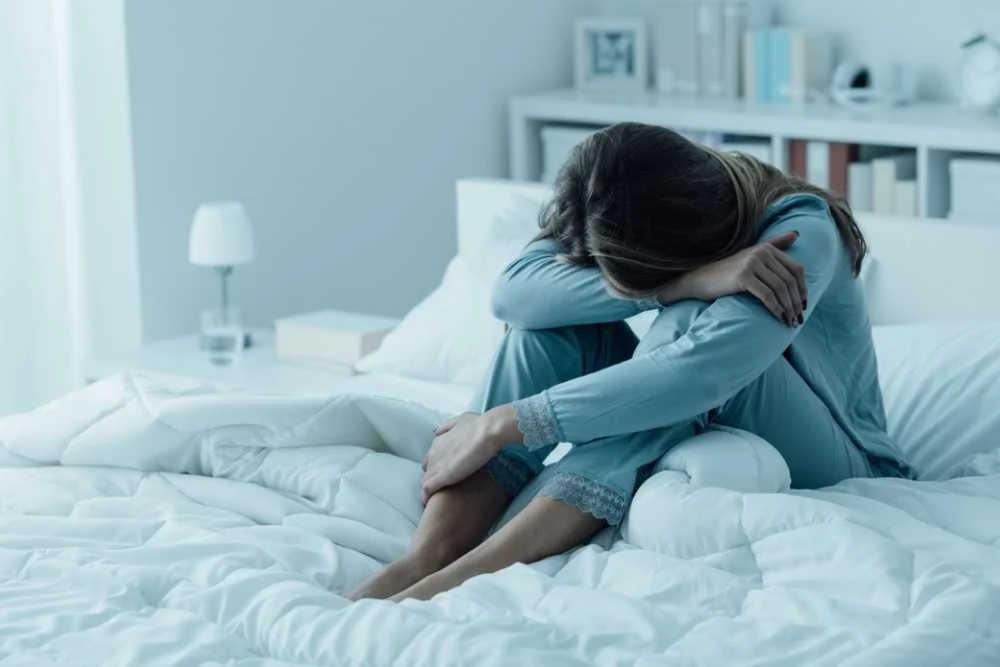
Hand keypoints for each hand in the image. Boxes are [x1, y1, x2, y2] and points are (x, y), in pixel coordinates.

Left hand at [421, 406, 519, 502]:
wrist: (487, 432)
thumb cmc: (479, 425)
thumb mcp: (461, 420)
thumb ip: (448, 426)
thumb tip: (437, 431)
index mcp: (438, 442)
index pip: (431, 458)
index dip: (437, 466)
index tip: (445, 473)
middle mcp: (433, 453)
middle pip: (426, 470)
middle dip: (433, 477)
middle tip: (444, 486)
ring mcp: (435, 466)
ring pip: (424, 481)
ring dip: (429, 488)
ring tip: (435, 499)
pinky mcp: (440, 477)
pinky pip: (426, 490)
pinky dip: (426, 497)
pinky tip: (428, 503)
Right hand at [658, 231, 806, 325]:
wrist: (699, 279)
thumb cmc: (727, 272)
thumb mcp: (751, 255)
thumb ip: (774, 244)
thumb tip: (796, 234)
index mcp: (767, 248)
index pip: (796, 269)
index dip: (803, 289)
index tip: (803, 305)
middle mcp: (761, 253)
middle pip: (789, 281)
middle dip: (796, 302)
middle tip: (798, 319)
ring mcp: (751, 264)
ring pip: (780, 289)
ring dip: (788, 308)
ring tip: (790, 322)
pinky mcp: (743, 277)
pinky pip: (767, 295)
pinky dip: (775, 308)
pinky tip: (778, 317)